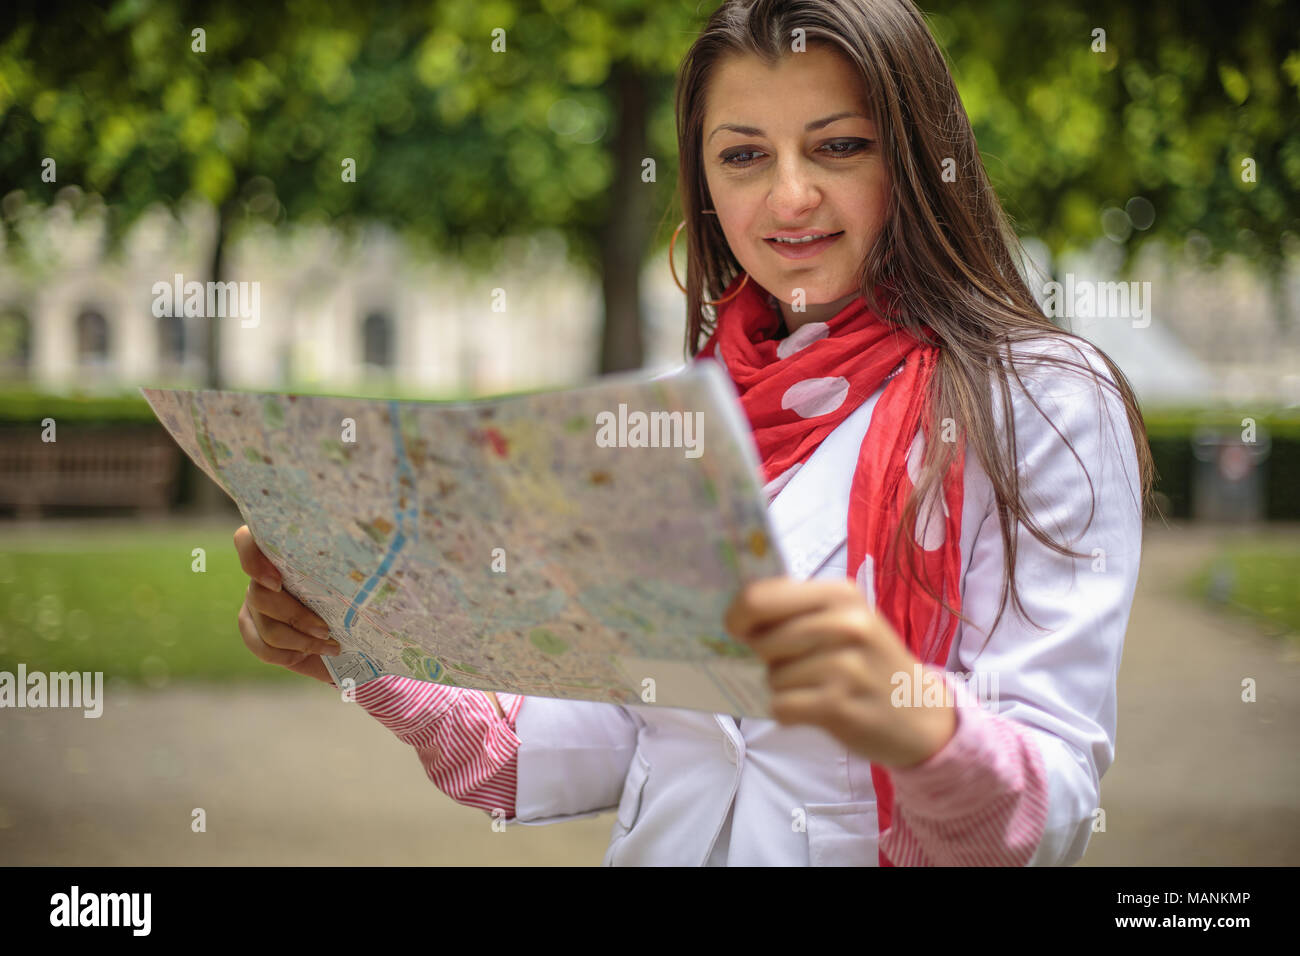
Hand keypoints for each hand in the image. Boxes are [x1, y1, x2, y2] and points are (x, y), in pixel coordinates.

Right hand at [233, 525, 341, 684]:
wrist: (348, 636)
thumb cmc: (353, 600)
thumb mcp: (354, 581)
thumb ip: (349, 568)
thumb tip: (369, 562)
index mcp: (282, 554)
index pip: (246, 541)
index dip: (252, 559)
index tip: (277, 582)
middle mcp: (262, 577)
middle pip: (260, 596)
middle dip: (296, 617)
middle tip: (325, 630)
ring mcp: (254, 605)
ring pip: (266, 626)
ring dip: (300, 641)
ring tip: (329, 645)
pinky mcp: (253, 632)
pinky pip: (262, 648)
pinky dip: (287, 654)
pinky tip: (306, 654)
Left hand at [724, 577, 956, 767]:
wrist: (920, 715)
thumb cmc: (869, 663)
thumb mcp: (845, 621)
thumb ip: (796, 612)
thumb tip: (733, 619)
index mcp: (840, 594)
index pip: (761, 596)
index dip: (738, 615)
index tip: (736, 629)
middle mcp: (845, 624)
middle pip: (761, 639)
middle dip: (763, 658)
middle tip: (792, 665)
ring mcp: (844, 666)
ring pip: (771, 676)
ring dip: (781, 688)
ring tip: (814, 688)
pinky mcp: (838, 705)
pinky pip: (781, 706)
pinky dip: (787, 712)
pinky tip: (812, 709)